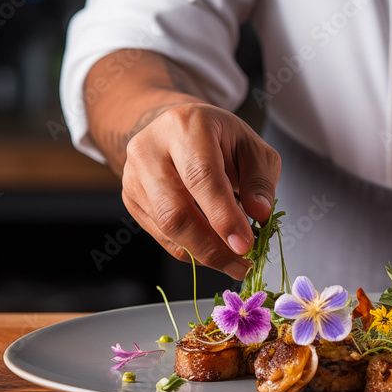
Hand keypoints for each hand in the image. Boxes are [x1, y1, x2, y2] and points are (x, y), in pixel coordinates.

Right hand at [120, 102, 280, 279]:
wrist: (178, 128)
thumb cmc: (219, 138)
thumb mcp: (252, 147)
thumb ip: (260, 180)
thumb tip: (260, 214)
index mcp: (185, 126)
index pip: (201, 177)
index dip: (223, 216)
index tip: (245, 245)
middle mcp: (150, 148)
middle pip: (175, 210)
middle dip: (211, 246)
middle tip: (241, 264)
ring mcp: (134, 175)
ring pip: (166, 227)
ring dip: (203, 253)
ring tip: (234, 261)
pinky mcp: (131, 198)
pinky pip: (161, 235)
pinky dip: (190, 250)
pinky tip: (213, 251)